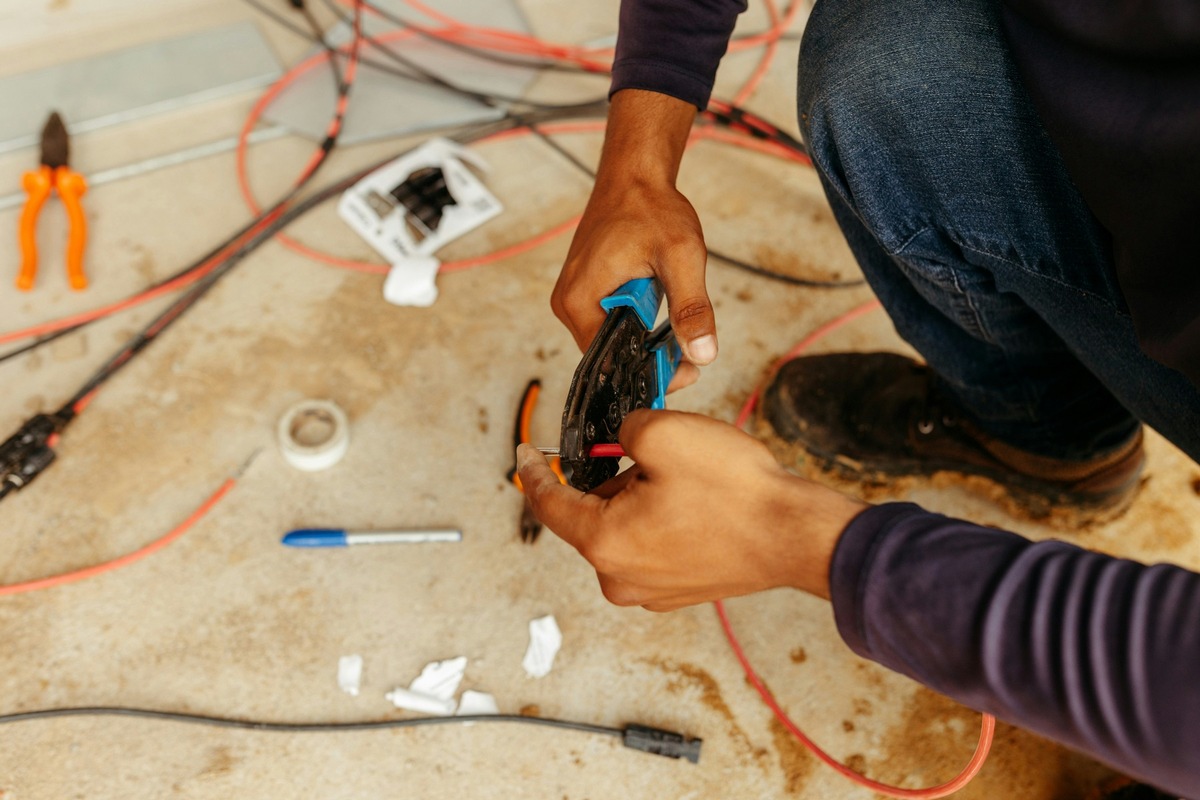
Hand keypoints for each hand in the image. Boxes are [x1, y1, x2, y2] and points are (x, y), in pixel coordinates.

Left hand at [516, 410, 868, 610]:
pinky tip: (699, 504)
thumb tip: (623, 437)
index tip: (525, 449)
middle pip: (593, 512)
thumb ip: (623, 427)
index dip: (533, 469)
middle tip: (657, 453)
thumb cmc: (734, 491)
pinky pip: (653, 545)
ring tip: (689, 481)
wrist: (796, 536)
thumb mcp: (663, 432)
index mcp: (603, 542)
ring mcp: (650, 592)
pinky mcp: (678, 592)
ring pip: (625, 527)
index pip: (549, 502)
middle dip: (615, 476)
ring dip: (642, 498)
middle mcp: (619, 578)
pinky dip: (663, 520)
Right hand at [552, 90, 716, 390]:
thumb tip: (702, 354)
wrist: (636, 174)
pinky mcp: (585, 290)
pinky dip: (638, 320)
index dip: (650, 372)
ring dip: (646, 336)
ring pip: (614, 338)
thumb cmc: (651, 207)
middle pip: (611, 355)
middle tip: (689, 349)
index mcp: (579, 301)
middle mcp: (568, 304)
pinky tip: (659, 303)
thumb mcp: (681, 258)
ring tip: (674, 319)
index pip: (610, 363)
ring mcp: (574, 297)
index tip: (686, 370)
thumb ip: (692, 309)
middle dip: (651, 356)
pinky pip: (612, 320)